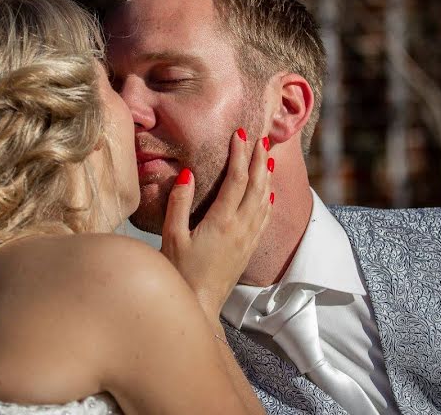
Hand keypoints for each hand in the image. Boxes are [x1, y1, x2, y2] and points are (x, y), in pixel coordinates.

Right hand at [161, 130, 273, 320]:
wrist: (199, 306)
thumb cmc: (179, 273)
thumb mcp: (171, 236)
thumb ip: (178, 203)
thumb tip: (187, 174)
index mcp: (221, 221)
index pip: (236, 179)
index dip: (239, 154)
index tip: (241, 134)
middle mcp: (240, 227)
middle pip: (256, 185)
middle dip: (259, 159)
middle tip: (263, 138)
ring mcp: (248, 239)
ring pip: (264, 200)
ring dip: (267, 176)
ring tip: (268, 157)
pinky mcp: (249, 249)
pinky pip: (264, 218)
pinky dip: (268, 200)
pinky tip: (269, 193)